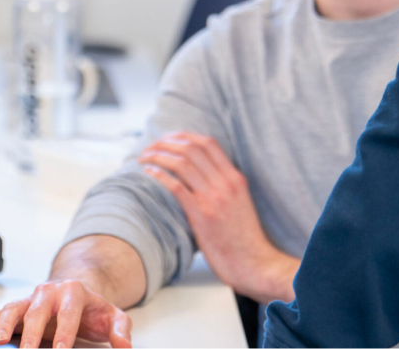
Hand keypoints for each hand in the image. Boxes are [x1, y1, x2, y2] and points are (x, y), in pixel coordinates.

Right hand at [0, 280, 132, 347]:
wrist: (78, 295)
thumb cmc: (93, 311)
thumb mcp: (114, 317)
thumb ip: (121, 329)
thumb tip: (124, 345)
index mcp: (73, 292)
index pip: (68, 313)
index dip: (64, 333)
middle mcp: (47, 293)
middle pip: (36, 313)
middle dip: (31, 334)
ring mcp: (28, 301)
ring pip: (11, 311)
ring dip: (3, 327)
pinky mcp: (15, 310)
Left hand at [139, 132, 298, 302]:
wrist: (254, 263)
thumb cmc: (244, 238)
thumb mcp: (239, 202)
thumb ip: (223, 186)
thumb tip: (199, 176)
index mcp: (235, 178)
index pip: (209, 143)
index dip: (185, 135)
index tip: (169, 138)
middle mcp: (226, 183)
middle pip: (192, 148)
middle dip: (167, 142)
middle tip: (151, 146)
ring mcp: (214, 197)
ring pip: (182, 163)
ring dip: (159, 156)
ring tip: (144, 158)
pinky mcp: (202, 214)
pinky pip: (177, 186)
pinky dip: (160, 174)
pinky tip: (149, 172)